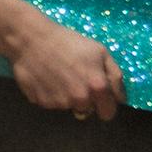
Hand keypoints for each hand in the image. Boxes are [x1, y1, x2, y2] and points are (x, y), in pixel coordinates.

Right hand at [5, 10, 123, 120]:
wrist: (31, 38)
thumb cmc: (68, 42)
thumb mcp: (100, 51)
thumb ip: (115, 76)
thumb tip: (119, 99)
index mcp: (97, 87)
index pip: (108, 113)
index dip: (106, 104)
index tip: (99, 96)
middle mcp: (79, 99)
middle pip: (87, 110)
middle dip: (84, 98)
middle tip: (75, 78)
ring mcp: (59, 103)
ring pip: (68, 106)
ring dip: (66, 95)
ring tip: (58, 74)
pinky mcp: (41, 102)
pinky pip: (51, 103)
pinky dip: (50, 93)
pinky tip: (46, 77)